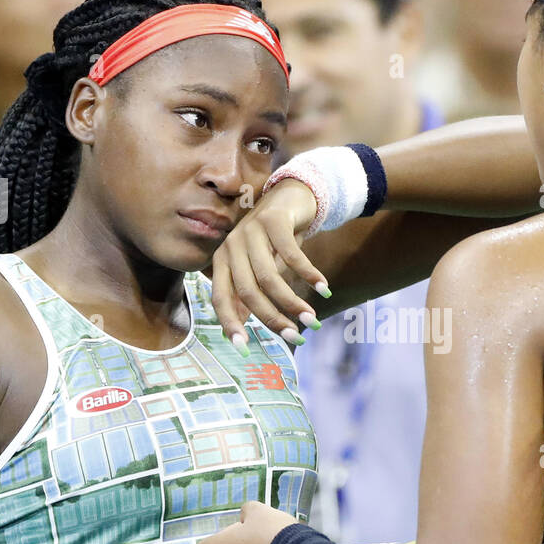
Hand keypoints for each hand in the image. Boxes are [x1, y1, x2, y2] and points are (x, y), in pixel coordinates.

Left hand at [211, 179, 328, 348]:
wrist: (290, 196)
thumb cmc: (272, 240)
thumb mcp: (259, 266)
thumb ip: (248, 293)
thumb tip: (239, 328)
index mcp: (222, 261)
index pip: (220, 298)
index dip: (230, 323)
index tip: (244, 347)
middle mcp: (231, 246)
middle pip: (249, 291)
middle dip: (273, 318)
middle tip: (296, 337)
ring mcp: (250, 231)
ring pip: (269, 277)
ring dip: (292, 302)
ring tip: (312, 320)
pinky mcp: (273, 220)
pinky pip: (291, 255)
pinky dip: (308, 275)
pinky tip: (323, 288)